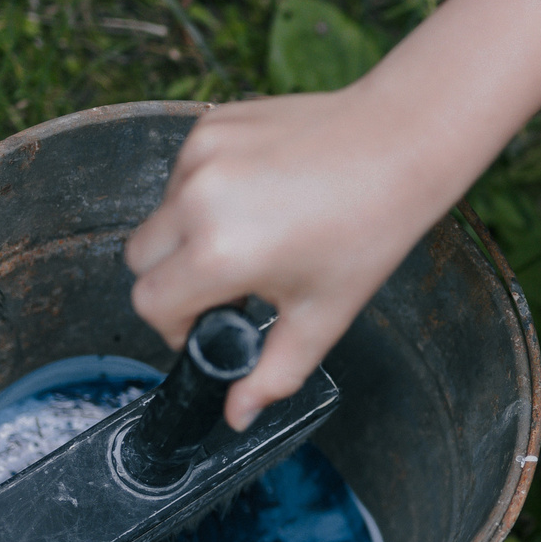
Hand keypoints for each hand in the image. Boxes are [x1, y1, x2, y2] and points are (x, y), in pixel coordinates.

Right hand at [125, 0, 540, 427]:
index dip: (177, 325)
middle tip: (231, 283)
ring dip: (189, 234)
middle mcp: (198, 200)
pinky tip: (260, 196)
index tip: (215, 320)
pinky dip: (206, 193)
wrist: (400, 144)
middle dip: (173, 280)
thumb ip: (272, 375)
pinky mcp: (210, 124)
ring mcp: (200, 155)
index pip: (150, 304)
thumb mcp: (323, 316)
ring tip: (256, 235)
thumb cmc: (368, 231)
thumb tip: (237, 416)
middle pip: (140, 259)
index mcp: (220, 253)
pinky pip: (183, 173)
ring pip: (160, 213)